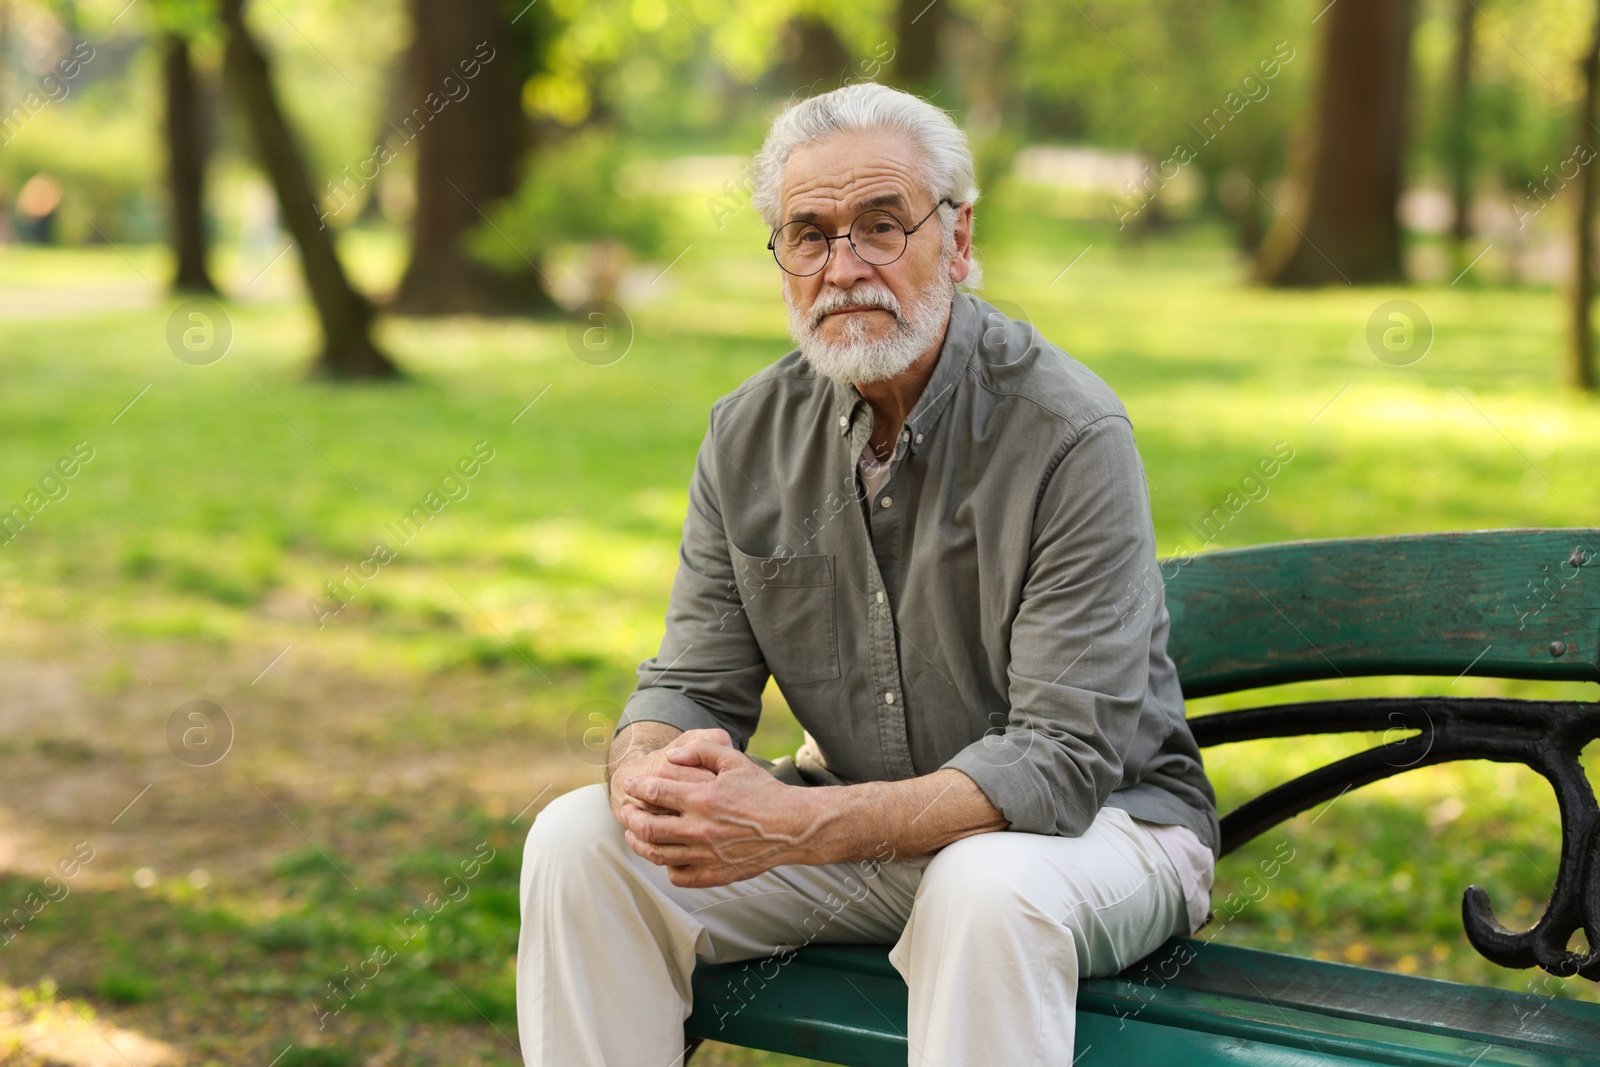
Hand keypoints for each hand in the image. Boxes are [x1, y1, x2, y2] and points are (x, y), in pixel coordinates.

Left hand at [618, 736, 828, 887]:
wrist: (792, 826)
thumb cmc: (763, 792)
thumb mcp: (734, 761)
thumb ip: (701, 750)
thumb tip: (670, 755)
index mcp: (703, 798)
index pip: (654, 792)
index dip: (636, 787)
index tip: (631, 785)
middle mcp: (700, 829)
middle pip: (647, 827)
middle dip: (629, 817)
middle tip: (625, 811)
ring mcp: (706, 854)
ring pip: (657, 854)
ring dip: (638, 844)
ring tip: (633, 835)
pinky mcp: (715, 874)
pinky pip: (678, 876)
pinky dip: (665, 867)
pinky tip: (666, 856)